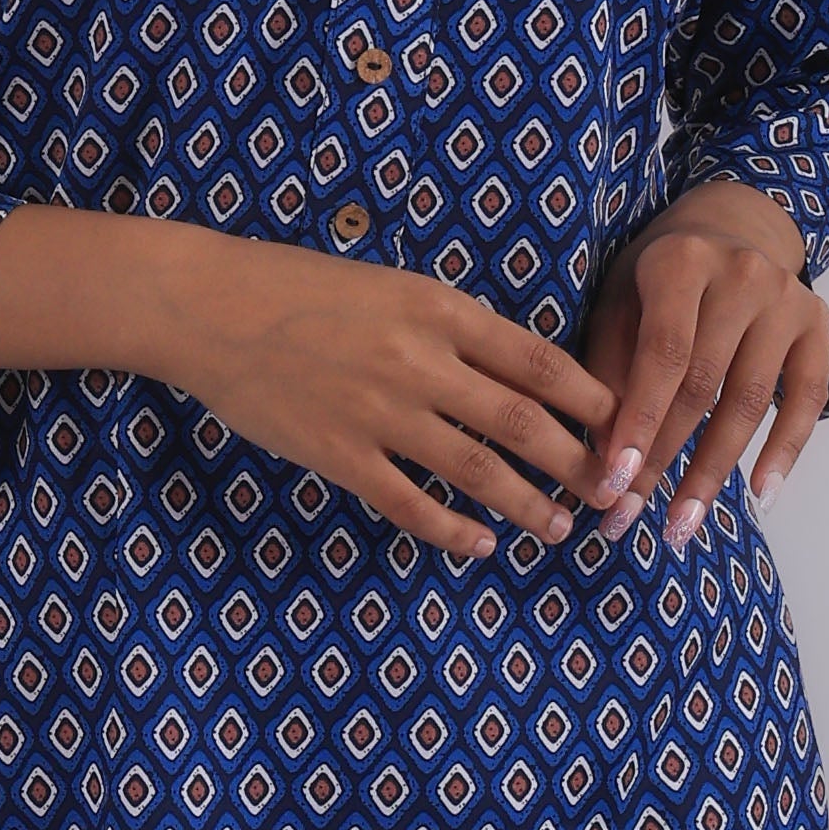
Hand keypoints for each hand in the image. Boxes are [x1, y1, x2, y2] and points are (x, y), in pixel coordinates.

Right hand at [160, 235, 619, 568]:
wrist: (208, 306)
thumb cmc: (300, 288)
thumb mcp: (391, 285)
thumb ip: (451, 326)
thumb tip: (517, 373)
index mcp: (437, 310)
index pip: (537, 360)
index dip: (588, 399)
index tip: (620, 423)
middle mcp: (419, 362)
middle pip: (522, 422)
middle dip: (576, 464)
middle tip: (608, 491)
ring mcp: (378, 413)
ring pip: (476, 470)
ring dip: (527, 505)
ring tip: (557, 528)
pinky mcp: (339, 454)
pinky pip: (409, 504)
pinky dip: (451, 529)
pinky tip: (480, 544)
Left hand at [577, 181, 828, 551]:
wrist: (730, 229)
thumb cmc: (658, 278)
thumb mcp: (618, 305)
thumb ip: (608, 374)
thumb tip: (602, 462)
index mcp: (681, 263)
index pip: (662, 355)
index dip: (639, 423)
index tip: (615, 483)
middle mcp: (742, 276)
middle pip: (705, 385)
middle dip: (666, 458)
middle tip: (633, 516)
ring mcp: (788, 300)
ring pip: (751, 402)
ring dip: (714, 471)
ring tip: (683, 523)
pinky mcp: (818, 326)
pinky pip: (807, 400)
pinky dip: (785, 452)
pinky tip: (761, 496)